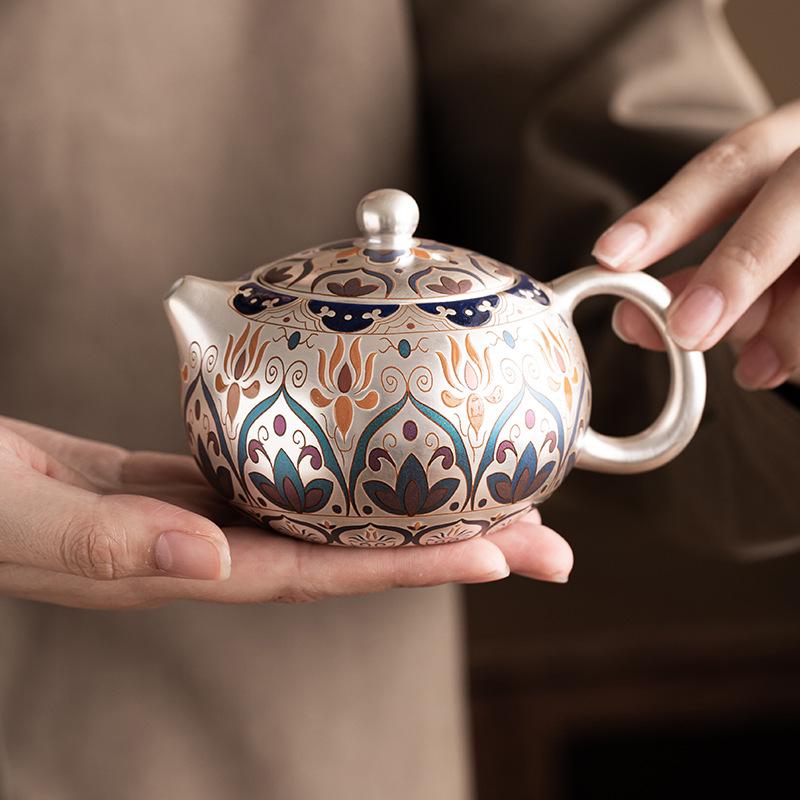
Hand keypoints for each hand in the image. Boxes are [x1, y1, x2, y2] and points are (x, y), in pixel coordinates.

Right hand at [0, 417, 572, 608]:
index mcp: (181, 568)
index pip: (319, 574)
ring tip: (493, 499)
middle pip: (349, 556)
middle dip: (449, 549)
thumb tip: (209, 560)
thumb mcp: (20, 517)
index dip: (410, 568)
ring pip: (329, 519)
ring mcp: (206, 518)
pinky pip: (288, 483)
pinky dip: (344, 477)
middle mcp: (210, 552)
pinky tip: (379, 461)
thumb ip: (106, 545)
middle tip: (543, 540)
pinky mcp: (193, 483)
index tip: (496, 552)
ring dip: (410, 513)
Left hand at [592, 100, 799, 388]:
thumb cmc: (792, 238)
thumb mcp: (750, 244)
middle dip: (736, 269)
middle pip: (789, 199)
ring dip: (786, 325)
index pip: (728, 165)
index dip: (668, 212)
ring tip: (751, 369)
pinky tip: (784, 365)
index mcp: (793, 140)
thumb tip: (632, 324)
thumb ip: (695, 277)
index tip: (610, 254)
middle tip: (688, 331)